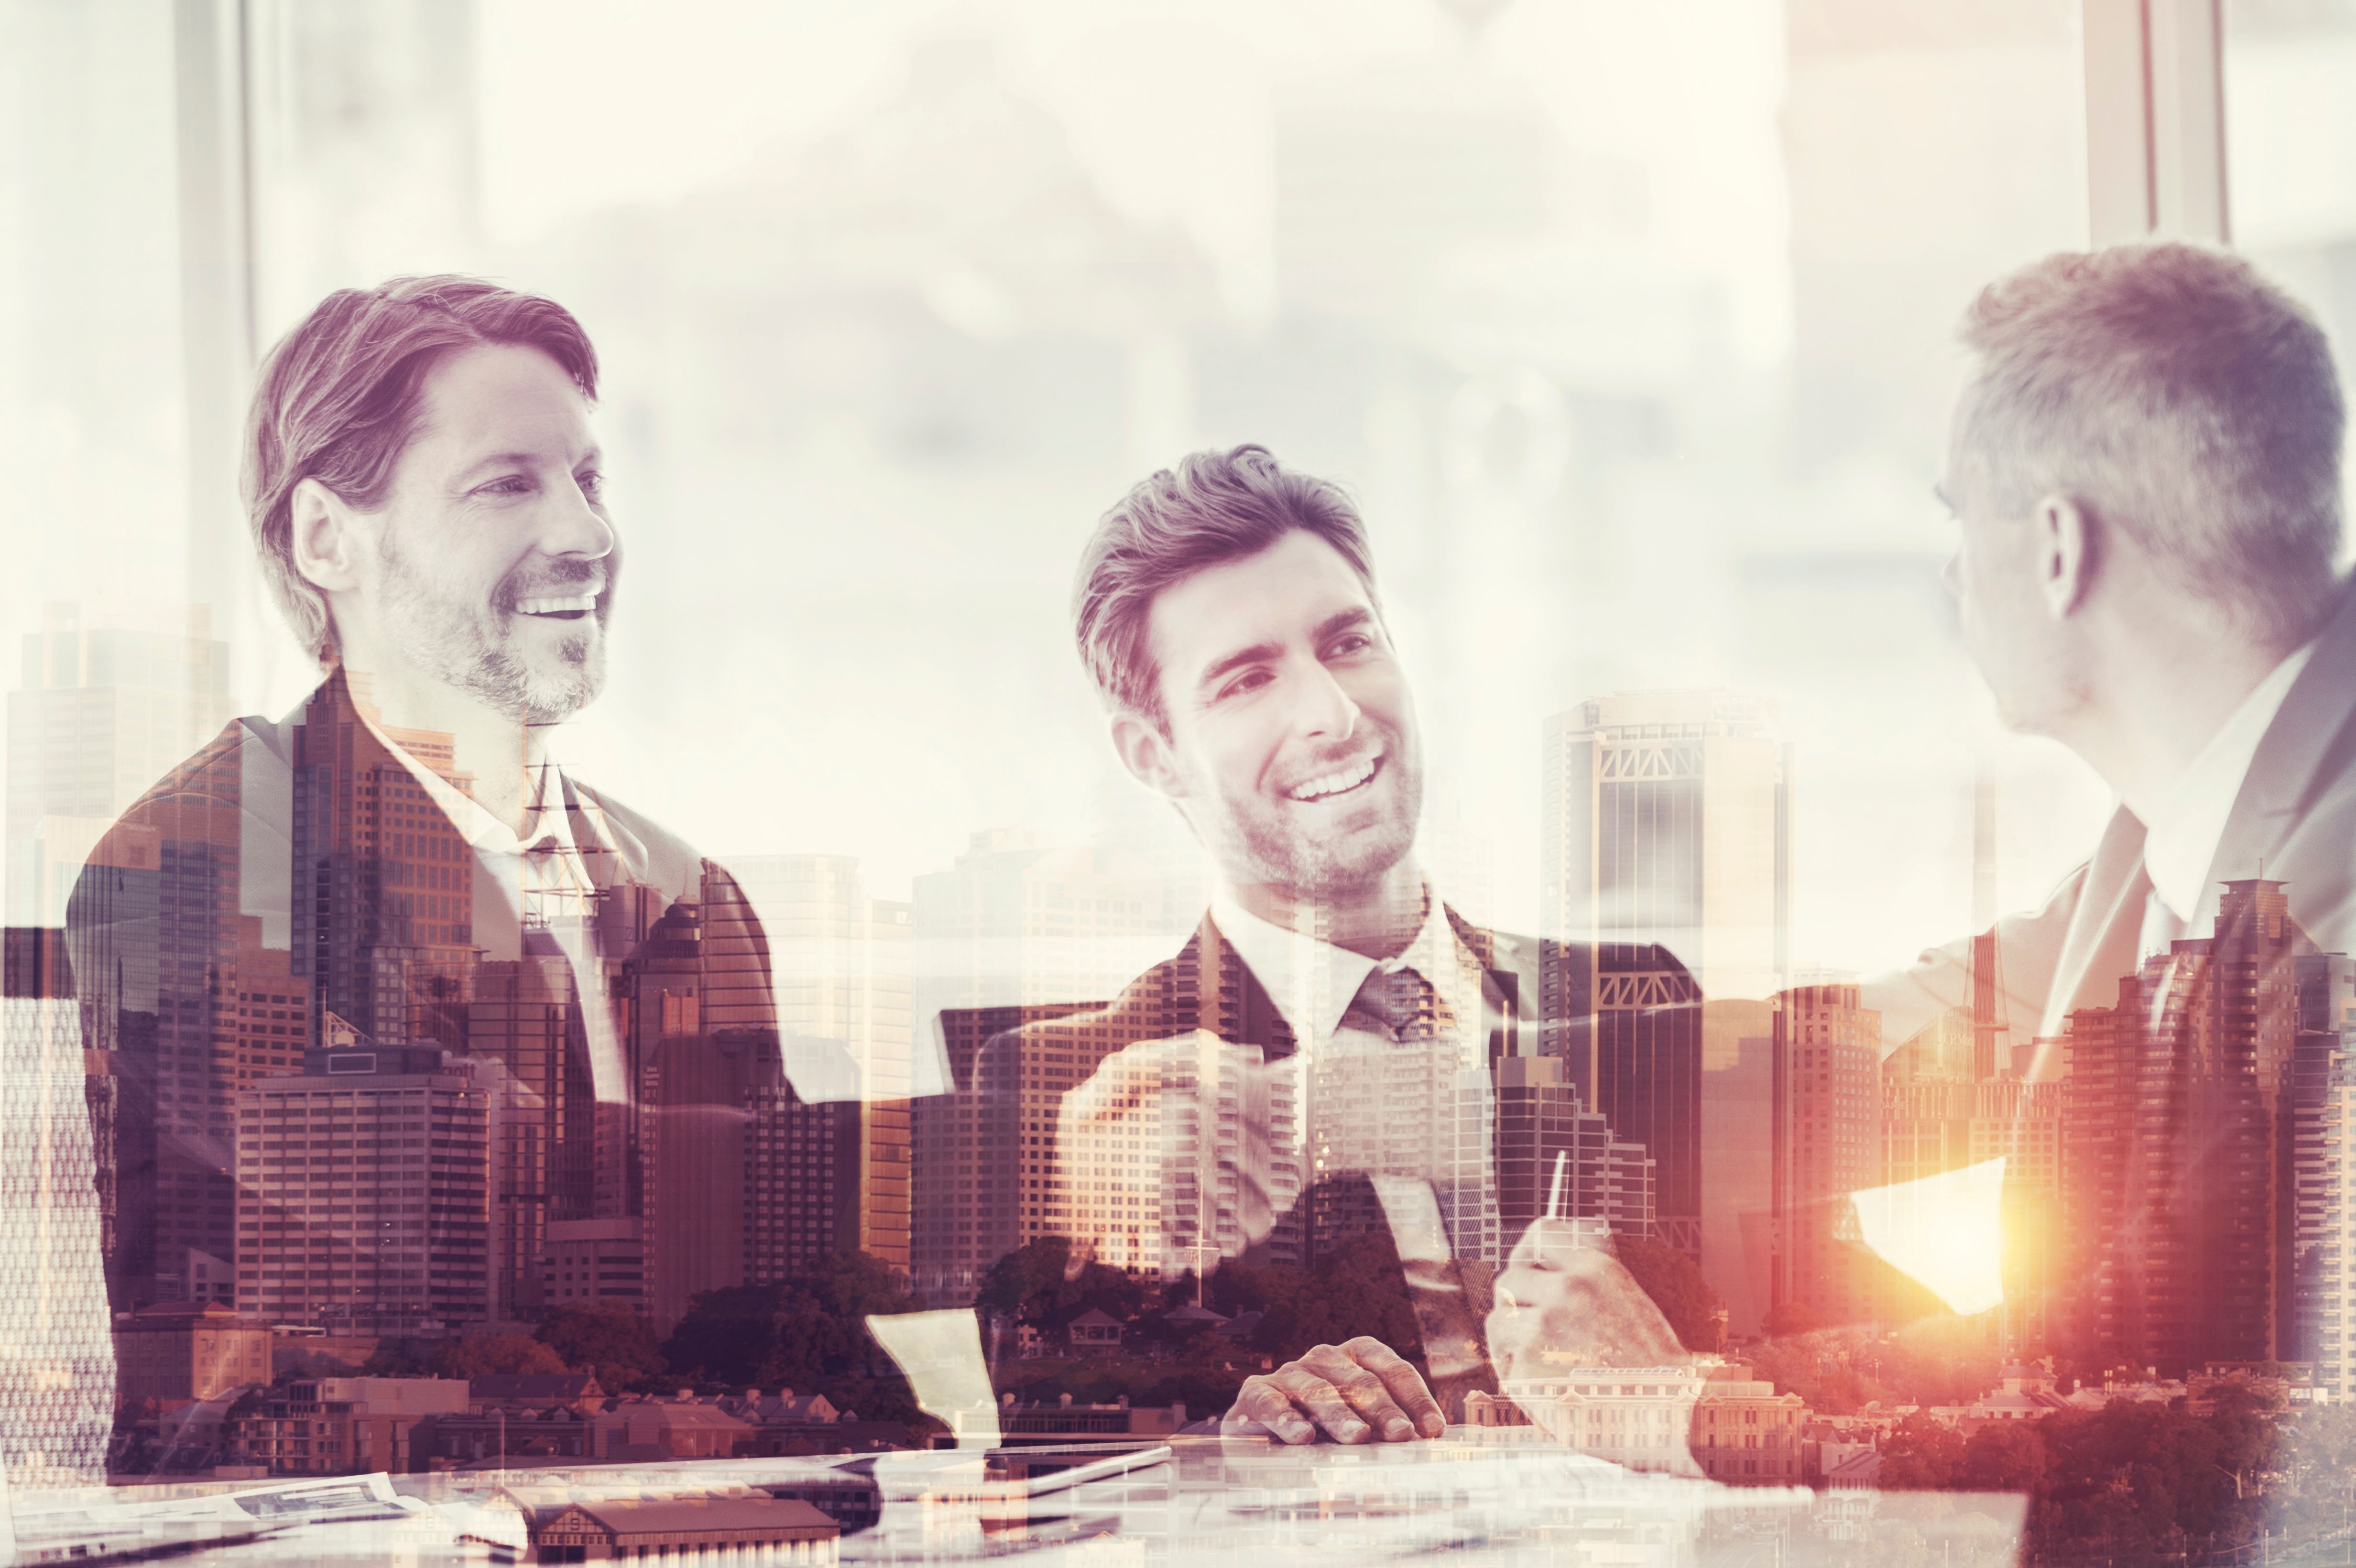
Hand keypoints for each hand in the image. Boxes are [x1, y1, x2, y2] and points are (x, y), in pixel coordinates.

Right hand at [1221, 1336, 1447, 1444]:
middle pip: (1359, 1380)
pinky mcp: (1255, 1393)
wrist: (1260, 1436)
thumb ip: (1387, 1431)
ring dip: (1339, 1414)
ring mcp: (1288, 1373)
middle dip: (1383, 1409)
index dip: (1416, 1398)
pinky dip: (1285, 1417)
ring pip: (1318, 1389)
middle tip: (1402, 1435)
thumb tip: (1427, 1447)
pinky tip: (1301, 1436)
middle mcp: (1323, 1358)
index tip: (1433, 1430)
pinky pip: (1270, 1401)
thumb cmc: (1323, 1432)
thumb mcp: (1360, 1426)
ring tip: (1358, 1438)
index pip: (1392, 1369)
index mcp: (1356, 1359)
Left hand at [1485, 1219, 1684, 1384]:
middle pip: (1510, 1280)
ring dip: (1510, 1340)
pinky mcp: (1528, 1370)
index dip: (1531, 1253)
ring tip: (1535, 1360)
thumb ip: (1592, 1277)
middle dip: (1517, 1303)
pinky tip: (1544, 1387)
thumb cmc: (1656, 1368)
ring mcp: (1543, 1330)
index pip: (1543, 1235)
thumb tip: (1559, 1259)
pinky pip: (1505, 1365)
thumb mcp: (1632, 1300)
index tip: (1529, 1268)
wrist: (1670, 1418)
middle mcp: (1567, 1292)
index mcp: (1596, 1269)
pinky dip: (1517, 1377)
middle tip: (1532, 1327)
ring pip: (1499, 1321)